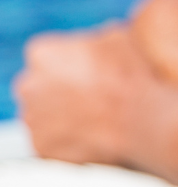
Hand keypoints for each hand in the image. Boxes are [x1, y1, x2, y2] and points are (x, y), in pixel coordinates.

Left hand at [12, 24, 155, 167]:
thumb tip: (100, 40)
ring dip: (65, 116)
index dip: (74, 63)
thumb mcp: (119, 38)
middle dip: (63, 90)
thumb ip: (96, 39)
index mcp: (41, 53)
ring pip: (46, 116)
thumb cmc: (131, 75)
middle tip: (97, 95)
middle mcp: (27, 85)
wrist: (141, 120)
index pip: (49, 56)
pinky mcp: (42, 148)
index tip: (96, 71)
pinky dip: (70, 142)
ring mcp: (32, 120)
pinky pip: (54, 143)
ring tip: (100, 117)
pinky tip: (96, 135)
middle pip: (41, 86)